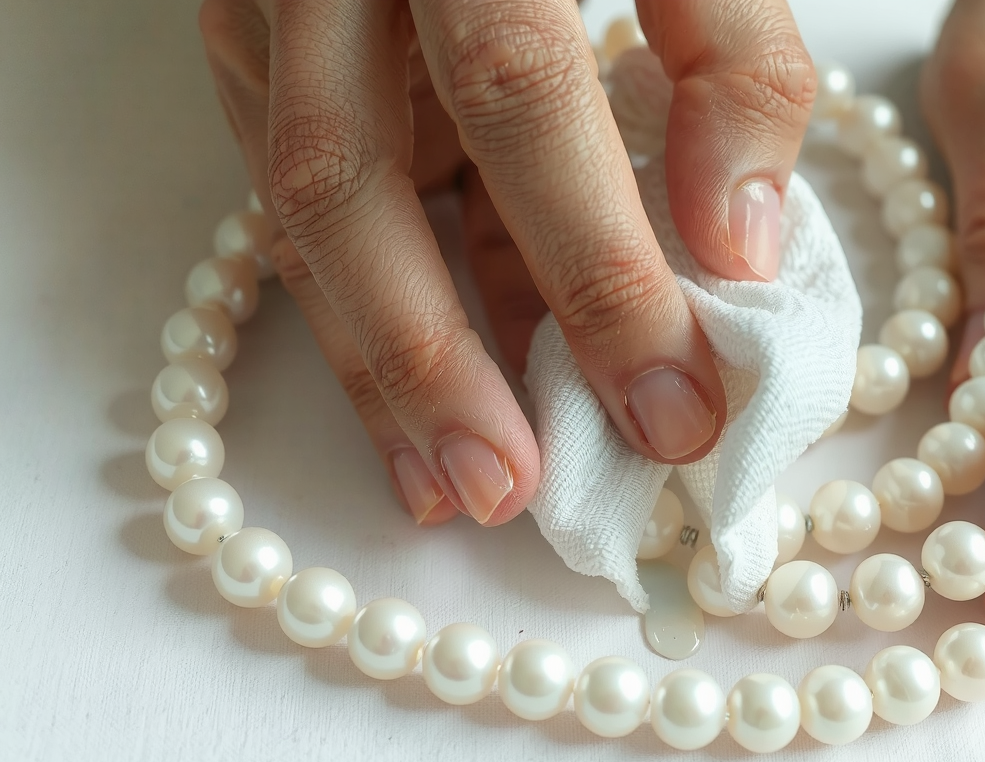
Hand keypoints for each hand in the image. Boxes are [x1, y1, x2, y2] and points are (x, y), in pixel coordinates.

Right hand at [199, 1, 815, 525]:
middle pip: (353, 175)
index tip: (673, 403)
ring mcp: (267, 8)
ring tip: (454, 486)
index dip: (595, 262)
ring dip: (376, 363)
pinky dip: (356, 317)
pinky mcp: (251, 54)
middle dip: (438, 352)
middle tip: (519, 490)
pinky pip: (290, 205)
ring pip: (298, 207)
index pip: (520, 97)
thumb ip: (726, 57)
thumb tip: (733, 244)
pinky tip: (412, 415)